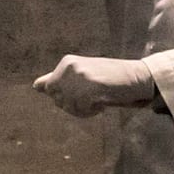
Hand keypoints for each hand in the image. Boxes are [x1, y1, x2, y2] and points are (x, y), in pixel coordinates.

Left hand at [35, 54, 155, 117]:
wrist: (137, 77)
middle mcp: (70, 67)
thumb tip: (35, 87)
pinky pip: (80, 110)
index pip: (48, 87)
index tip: (81, 92)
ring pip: (67, 106)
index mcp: (67, 62)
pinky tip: (101, 104)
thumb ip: (59, 80)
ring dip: (82, 109)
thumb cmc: (111, 78)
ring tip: (97, 101)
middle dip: (71, 104)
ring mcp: (79, 78)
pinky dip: (90, 112)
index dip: (64, 96)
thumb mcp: (82, 75)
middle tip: (90, 99)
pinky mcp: (89, 89)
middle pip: (56, 99)